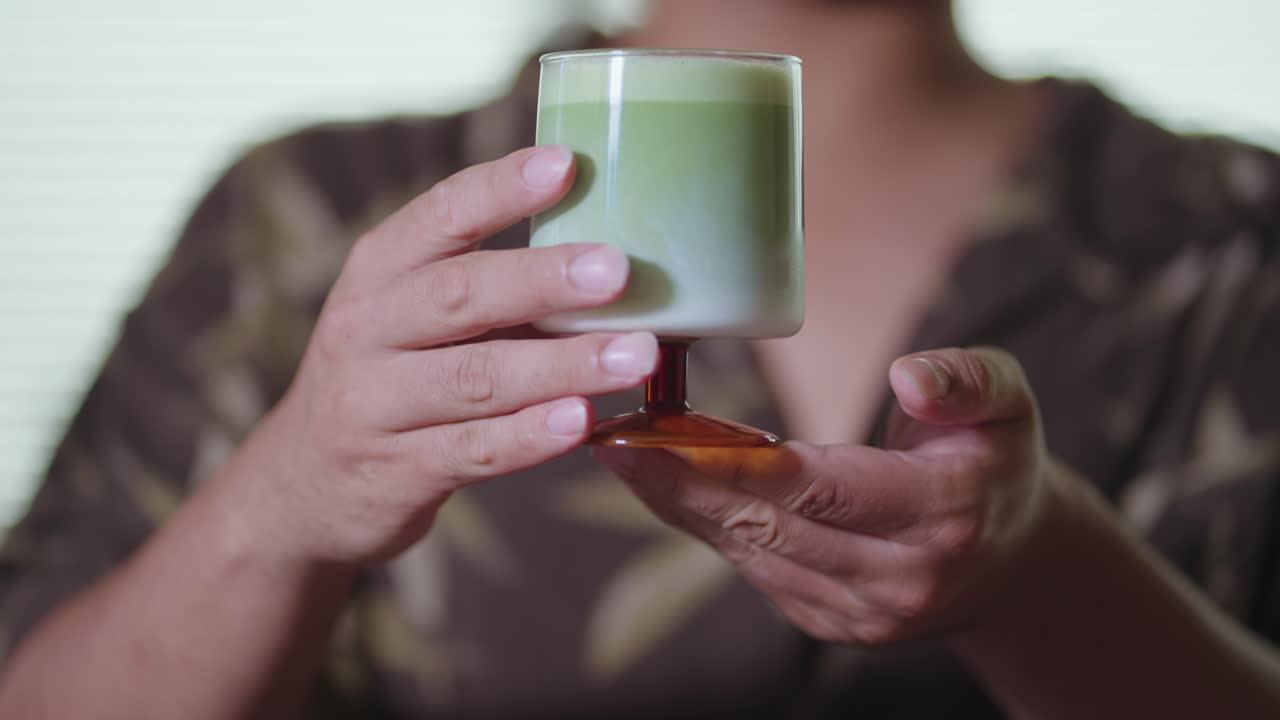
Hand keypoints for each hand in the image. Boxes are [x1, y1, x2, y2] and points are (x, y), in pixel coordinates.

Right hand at [222, 145, 657, 566]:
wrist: (305, 488)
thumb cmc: (389, 380)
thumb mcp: (406, 317)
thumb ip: (487, 285)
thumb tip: (606, 248)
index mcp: (377, 274)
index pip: (439, 217)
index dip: (500, 189)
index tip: (566, 164)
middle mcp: (367, 330)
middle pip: (459, 295)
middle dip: (543, 280)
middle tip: (618, 270)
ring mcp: (376, 405)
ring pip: (476, 378)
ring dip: (562, 364)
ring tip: (636, 354)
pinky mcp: (397, 472)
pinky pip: (474, 451)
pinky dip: (530, 436)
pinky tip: (582, 421)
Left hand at [594, 347, 1064, 643]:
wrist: (1010, 561)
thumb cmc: (996, 461)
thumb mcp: (1009, 401)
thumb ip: (965, 380)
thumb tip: (907, 377)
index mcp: (943, 513)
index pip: (822, 488)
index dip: (735, 463)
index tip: (662, 432)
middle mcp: (899, 577)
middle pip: (770, 525)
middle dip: (682, 483)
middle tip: (614, 437)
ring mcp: (862, 612)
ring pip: (752, 552)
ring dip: (681, 505)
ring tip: (624, 452)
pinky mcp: (831, 623)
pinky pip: (755, 567)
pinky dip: (708, 525)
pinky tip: (668, 485)